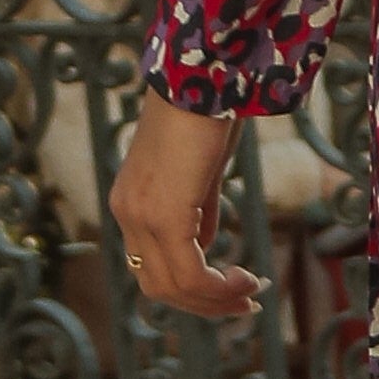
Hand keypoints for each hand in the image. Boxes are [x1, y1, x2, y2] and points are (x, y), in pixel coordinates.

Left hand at [111, 89, 261, 322]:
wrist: (202, 74)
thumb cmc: (206, 112)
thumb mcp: (201, 172)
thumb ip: (198, 210)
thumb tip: (205, 249)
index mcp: (129, 202)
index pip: (150, 267)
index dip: (191, 289)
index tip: (233, 287)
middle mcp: (125, 213)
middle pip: (157, 287)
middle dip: (204, 304)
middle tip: (247, 301)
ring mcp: (139, 215)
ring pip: (172, 288)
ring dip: (216, 300)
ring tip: (252, 290)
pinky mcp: (164, 214)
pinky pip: (190, 273)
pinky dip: (219, 287)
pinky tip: (247, 277)